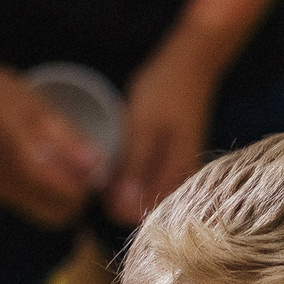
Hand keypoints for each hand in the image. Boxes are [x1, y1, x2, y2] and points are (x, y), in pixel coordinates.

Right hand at [0, 60, 100, 228]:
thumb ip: (68, 140)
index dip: (87, 188)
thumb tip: (98, 166)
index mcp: (25, 169)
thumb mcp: (33, 107)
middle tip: (76, 172)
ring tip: (53, 164)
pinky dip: (30, 190)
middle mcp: (7, 188)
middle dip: (73, 199)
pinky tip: (27, 160)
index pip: (72, 201)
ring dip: (52, 197)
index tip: (90, 169)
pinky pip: (15, 200)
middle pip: (57, 216)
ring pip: (36, 211)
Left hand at [107, 38, 220, 224]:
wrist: (189, 68)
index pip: (140, 215)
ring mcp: (177, 175)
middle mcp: (180, 184)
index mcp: (176, 179)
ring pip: (143, 195)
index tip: (94, 183)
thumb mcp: (144, 128)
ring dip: (121, 185)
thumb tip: (120, 209)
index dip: (113, 206)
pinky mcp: (171, 165)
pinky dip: (130, 175)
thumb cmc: (166, 92)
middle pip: (141, 209)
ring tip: (106, 159)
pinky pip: (147, 182)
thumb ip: (135, 169)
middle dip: (116, 196)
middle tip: (96, 167)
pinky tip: (119, 157)